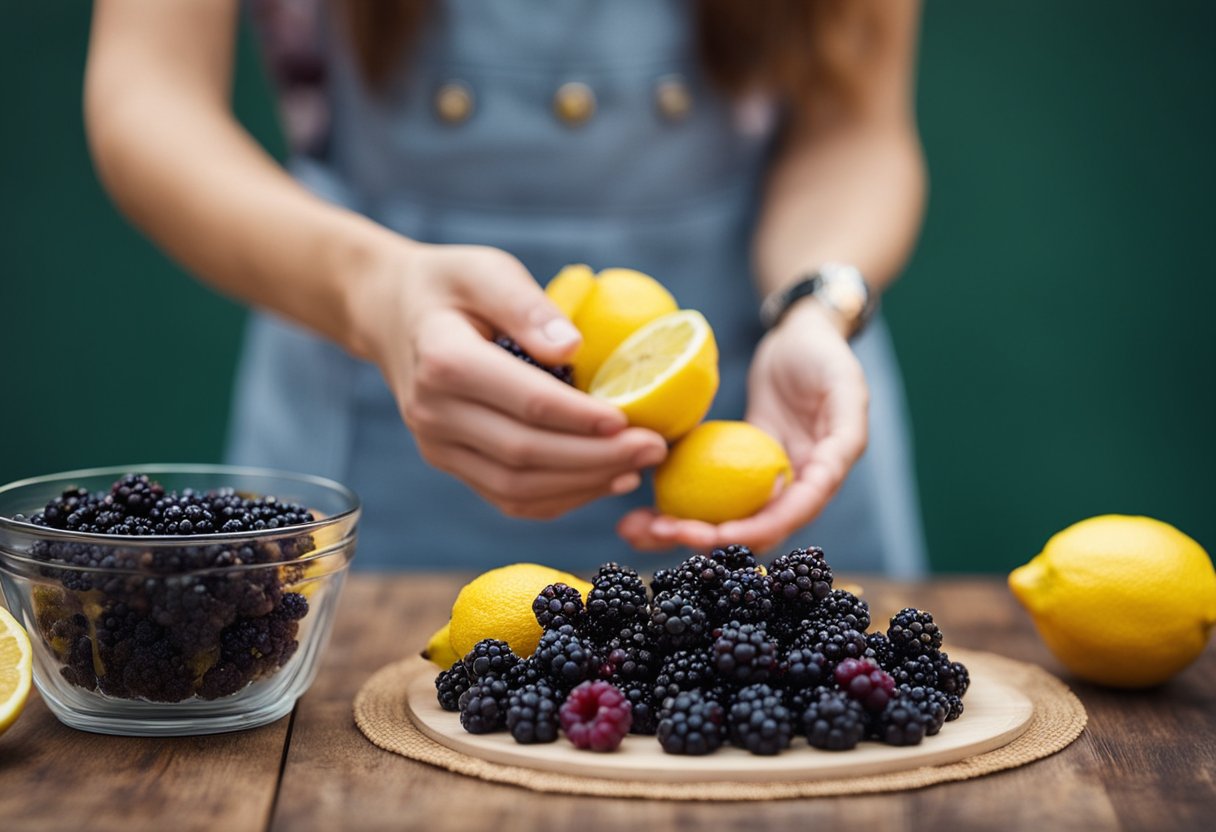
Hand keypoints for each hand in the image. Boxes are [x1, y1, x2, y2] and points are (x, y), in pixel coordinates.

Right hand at [356, 241, 667, 518]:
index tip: (630, 419)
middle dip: (595, 458)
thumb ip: (526, 304)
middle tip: (653, 448)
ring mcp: (437, 445)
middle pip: (524, 453)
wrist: (391, 313)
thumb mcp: (485, 270)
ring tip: (637, 468)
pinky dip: (559, 497)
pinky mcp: (450, 462)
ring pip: (516, 486)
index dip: (579, 417)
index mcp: (443, 360)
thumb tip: (573, 347)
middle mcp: (433, 412)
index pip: (524, 401)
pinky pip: (507, 497)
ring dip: (583, 484)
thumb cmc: (450, 285)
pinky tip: (603, 481)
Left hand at [617, 301, 867, 551]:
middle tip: (663, 532)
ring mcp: (766, 476)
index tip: (719, 535)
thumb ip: (845, 426)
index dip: (759, 529)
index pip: (795, 512)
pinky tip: (644, 509)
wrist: (799, 337)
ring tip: (639, 530)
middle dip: (710, 538)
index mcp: (828, 472)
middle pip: (754, 527)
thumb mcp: (845, 384)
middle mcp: (799, 485)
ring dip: (685, 529)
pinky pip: (711, 493)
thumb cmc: (824, 354)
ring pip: (726, 517)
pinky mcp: (740, 465)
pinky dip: (681, 504)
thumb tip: (828, 469)